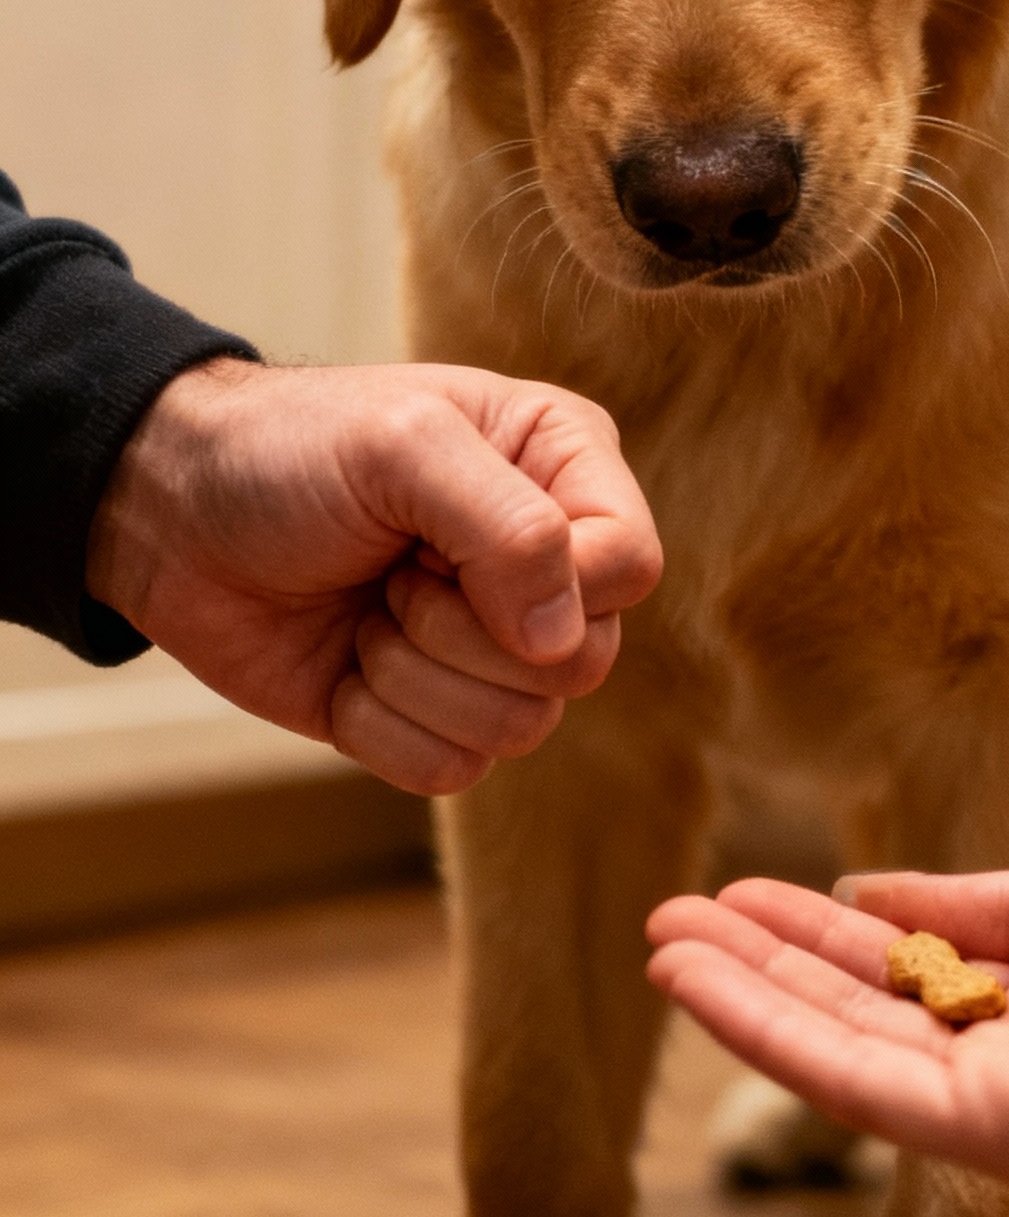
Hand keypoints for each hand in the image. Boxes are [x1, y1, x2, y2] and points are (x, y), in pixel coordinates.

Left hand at [87, 357, 661, 794]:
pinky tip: (344, 665)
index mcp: (561, 466)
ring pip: (522, 726)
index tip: (451, 554)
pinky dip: (380, 727)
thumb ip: (508, 527)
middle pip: (584, 661)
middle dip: (468, 634)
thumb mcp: (402, 445)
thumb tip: (563, 644)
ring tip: (367, 611)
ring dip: (416, 678)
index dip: (560, 586)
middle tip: (396, 573)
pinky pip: (453, 771)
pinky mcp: (429, 712)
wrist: (170, 515)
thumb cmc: (286, 451)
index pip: (629, 565)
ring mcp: (488, 644)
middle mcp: (544, 560)